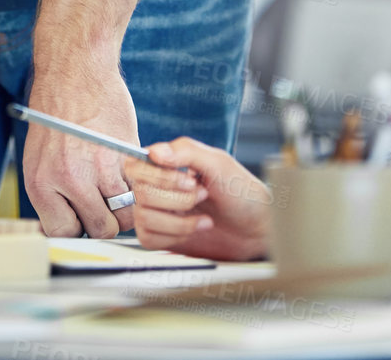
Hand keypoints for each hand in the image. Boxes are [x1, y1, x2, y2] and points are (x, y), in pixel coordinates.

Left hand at [21, 67, 138, 238]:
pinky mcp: (126, 153)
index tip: (84, 218)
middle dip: (105, 220)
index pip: (64, 233)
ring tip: (120, 189)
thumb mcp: (38, 156)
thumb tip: (68, 226)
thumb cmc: (56, 111)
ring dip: (126, 207)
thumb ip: (52, 193)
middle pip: (99, 229)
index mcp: (41, 183)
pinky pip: (140, 189)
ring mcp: (100, 167)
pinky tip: (130, 173)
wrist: (75, 69)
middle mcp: (69, 179)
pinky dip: (140, 186)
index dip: (78, 228)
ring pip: (125, 215)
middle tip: (105, 203)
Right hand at [124, 137, 271, 261]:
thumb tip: (155, 152)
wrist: (255, 228)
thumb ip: (186, 151)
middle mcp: (158, 185)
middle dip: (177, 199)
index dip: (158, 175)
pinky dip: (176, 235)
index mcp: (167, 162)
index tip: (189, 178)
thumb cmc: (241, 191)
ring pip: (144, 217)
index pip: (136, 164)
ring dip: (179, 219)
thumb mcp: (218, 163)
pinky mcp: (161, 236)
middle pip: (141, 192)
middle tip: (201, 194)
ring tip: (204, 215)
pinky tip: (197, 227)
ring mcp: (158, 211)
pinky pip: (148, 238)